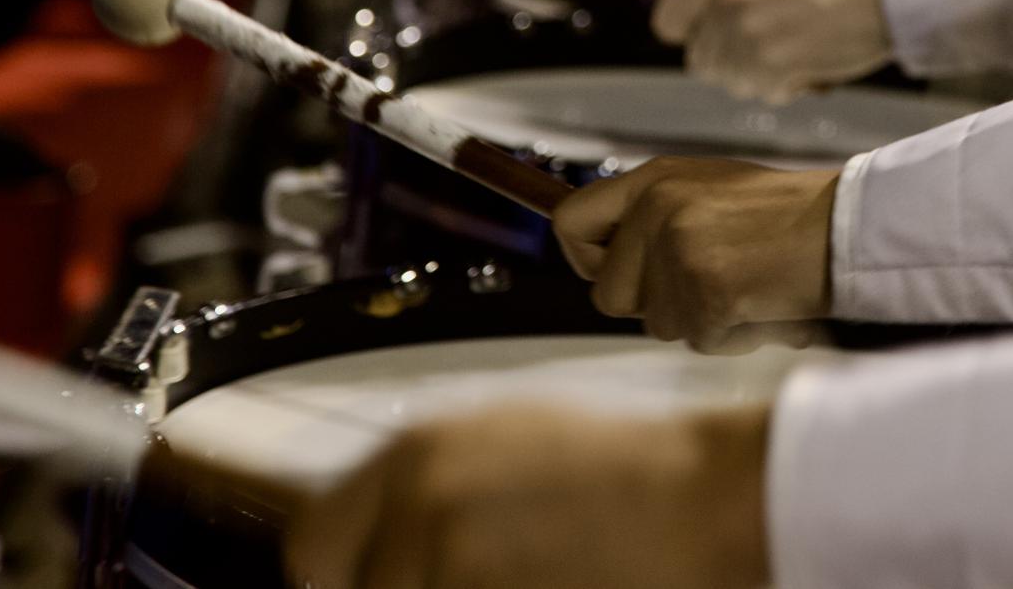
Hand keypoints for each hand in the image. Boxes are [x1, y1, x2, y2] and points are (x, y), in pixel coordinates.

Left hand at [287, 403, 770, 588]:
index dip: (344, 575)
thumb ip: (421, 484)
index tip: (367, 581)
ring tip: (521, 578)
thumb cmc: (622, 469)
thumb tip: (367, 536)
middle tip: (460, 581)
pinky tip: (538, 586)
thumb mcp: (505, 439)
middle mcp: (417, 512)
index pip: (312, 547)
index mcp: (414, 457)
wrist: (700, 500)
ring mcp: (450, 570)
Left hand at [553, 157, 840, 349]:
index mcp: (654, 179)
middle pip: (609, 295)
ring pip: (656, 324)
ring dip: (697, 321)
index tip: (614, 274)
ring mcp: (679, 249)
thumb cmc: (789, 217)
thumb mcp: (710, 191)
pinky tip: (762, 303)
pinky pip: (698, 340)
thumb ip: (658, 219)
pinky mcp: (705, 291)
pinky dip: (731, 334)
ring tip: (745, 288)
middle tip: (707, 287)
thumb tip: (612, 265)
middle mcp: (657, 208)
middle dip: (654, 305)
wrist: (849, 227)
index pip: (570, 222)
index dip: (587, 261)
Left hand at [654, 0, 893, 103]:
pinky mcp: (768, 64)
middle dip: (731, 62)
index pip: (667, 21)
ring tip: (791, 49)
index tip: (718, 37)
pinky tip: (805, 64)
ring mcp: (745, 33)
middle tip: (771, 42)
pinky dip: (783, 88)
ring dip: (759, 76)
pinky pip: (760, 94)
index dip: (693, 36)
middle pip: (699, 61)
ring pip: (729, 82)